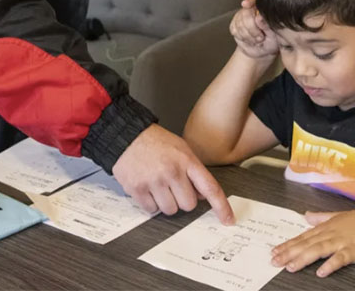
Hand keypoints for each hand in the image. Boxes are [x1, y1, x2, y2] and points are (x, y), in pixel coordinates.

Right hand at [113, 125, 234, 223]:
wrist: (126, 135)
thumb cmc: (155, 142)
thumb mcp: (181, 149)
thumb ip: (193, 171)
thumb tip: (203, 195)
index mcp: (186, 161)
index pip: (210, 188)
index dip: (221, 206)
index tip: (228, 219)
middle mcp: (172, 172)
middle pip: (189, 205)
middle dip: (182, 199)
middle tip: (173, 186)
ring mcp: (154, 181)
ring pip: (170, 210)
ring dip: (166, 203)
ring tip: (158, 185)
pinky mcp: (138, 189)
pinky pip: (151, 210)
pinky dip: (150, 203)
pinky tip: (147, 188)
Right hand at [230, 0, 279, 59]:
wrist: (261, 51)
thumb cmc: (271, 42)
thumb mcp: (273, 35)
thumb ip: (266, 25)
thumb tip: (259, 17)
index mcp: (264, 9)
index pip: (256, 0)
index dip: (250, 1)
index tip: (246, 5)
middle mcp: (252, 10)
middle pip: (246, 13)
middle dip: (252, 28)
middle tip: (260, 37)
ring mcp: (242, 16)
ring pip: (239, 23)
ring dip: (248, 35)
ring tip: (257, 40)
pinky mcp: (234, 24)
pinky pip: (234, 29)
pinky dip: (242, 37)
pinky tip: (249, 40)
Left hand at [272, 208, 354, 276]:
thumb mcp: (337, 215)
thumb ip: (321, 217)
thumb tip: (306, 215)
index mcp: (325, 227)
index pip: (302, 237)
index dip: (288, 245)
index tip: (274, 251)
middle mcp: (330, 234)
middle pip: (306, 244)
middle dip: (289, 253)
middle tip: (275, 261)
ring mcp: (341, 242)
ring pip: (318, 250)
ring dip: (303, 258)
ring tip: (291, 267)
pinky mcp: (353, 250)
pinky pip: (340, 259)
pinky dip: (330, 265)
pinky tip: (321, 272)